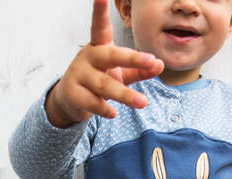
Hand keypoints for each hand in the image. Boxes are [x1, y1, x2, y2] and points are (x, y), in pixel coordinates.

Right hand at [47, 0, 163, 127]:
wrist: (71, 100)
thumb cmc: (99, 79)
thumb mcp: (120, 73)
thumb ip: (140, 70)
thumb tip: (160, 64)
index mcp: (99, 46)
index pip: (100, 27)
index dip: (99, 12)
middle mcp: (88, 57)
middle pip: (111, 56)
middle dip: (132, 59)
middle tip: (151, 61)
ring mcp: (78, 75)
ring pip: (104, 85)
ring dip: (125, 95)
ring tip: (143, 103)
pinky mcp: (73, 94)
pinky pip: (92, 102)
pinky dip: (104, 109)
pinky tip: (113, 114)